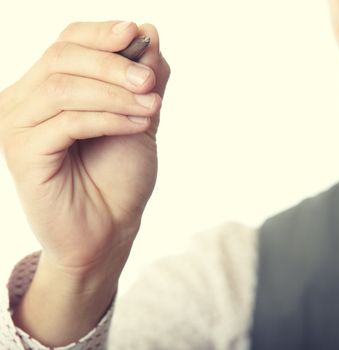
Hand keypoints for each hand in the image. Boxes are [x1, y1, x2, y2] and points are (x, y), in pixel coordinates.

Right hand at [0, 20, 169, 278]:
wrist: (110, 228)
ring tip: (152, 107)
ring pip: (64, 88)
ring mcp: (17, 126)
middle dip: (112, 64)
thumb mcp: (140, 117)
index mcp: (48, 87)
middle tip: (149, 81)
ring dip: (116, 94)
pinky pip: (68, 122)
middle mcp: (25, 101)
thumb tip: (148, 31)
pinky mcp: (23, 153)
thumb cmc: (120, 174)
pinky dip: (110, 118)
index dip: (101, 34)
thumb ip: (143, 78)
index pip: (67, 42)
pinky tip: (140, 125)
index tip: (136, 33)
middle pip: (62, 57)